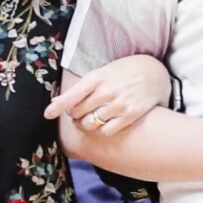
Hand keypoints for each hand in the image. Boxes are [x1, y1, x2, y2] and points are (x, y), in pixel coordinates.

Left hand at [48, 52, 169, 133]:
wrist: (155, 73)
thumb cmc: (125, 71)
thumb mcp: (104, 71)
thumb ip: (84, 86)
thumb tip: (59, 101)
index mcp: (96, 78)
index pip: (71, 96)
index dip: (57, 107)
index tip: (47, 114)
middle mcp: (106, 92)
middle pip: (77, 113)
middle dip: (74, 115)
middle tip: (78, 113)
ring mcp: (118, 104)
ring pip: (90, 124)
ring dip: (86, 124)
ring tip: (90, 119)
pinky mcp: (129, 115)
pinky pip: (106, 130)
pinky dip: (101, 130)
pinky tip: (104, 123)